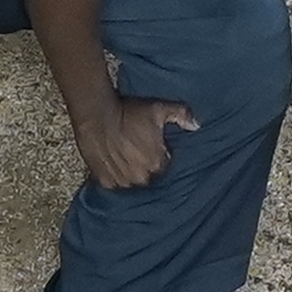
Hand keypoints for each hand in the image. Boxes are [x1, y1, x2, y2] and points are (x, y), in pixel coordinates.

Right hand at [72, 93, 197, 190]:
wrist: (95, 114)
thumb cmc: (128, 112)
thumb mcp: (159, 109)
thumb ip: (182, 115)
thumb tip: (195, 125)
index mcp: (157, 164)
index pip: (163, 165)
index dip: (158, 154)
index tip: (151, 144)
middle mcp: (140, 177)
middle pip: (147, 175)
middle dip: (144, 165)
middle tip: (135, 149)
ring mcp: (121, 181)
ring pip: (130, 180)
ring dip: (129, 171)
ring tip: (122, 155)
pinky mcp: (103, 181)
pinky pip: (112, 183)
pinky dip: (113, 175)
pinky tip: (111, 162)